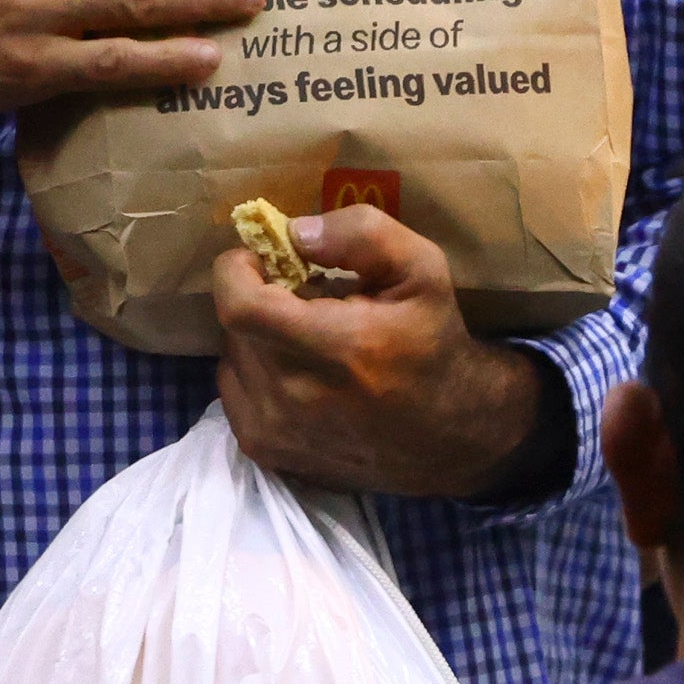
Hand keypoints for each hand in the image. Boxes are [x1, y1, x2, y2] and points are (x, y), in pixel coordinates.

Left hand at [210, 205, 554, 499]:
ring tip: (305, 339)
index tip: (263, 258)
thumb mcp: (421, 269)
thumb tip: (295, 232)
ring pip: (232, 357)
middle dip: (260, 299)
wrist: (451, 432)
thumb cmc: (433, 341)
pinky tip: (298, 373)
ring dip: (257, 337)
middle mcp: (296, 397)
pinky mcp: (267, 451)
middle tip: (302, 299)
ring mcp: (275, 431)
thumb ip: (362, 234)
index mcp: (337, 348)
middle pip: (236, 327)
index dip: (237, 271)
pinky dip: (256, 372)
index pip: (240, 305)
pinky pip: (234, 391)